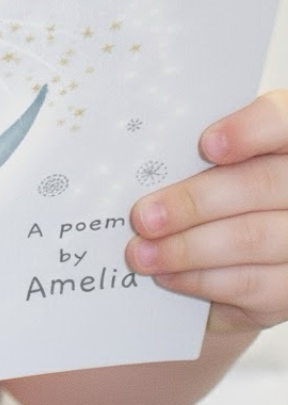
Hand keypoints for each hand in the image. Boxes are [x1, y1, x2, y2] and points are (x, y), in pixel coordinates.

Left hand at [126, 90, 287, 333]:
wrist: (237, 251)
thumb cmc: (209, 189)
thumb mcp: (202, 160)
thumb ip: (185, 152)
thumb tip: (132, 156)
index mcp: (283, 139)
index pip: (280, 120)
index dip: (248, 130)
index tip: (207, 145)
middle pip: (260, 184)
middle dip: (194, 202)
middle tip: (142, 217)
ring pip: (252, 238)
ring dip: (187, 248)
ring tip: (140, 253)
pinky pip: (253, 283)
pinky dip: (202, 280)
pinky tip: (168, 275)